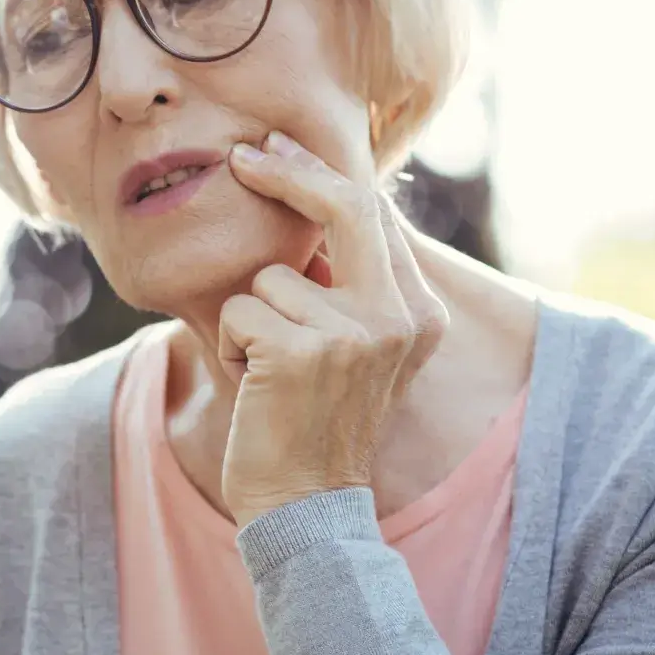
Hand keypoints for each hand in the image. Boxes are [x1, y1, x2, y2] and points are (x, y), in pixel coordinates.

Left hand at [219, 130, 448, 527]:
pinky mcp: (302, 351)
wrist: (307, 505)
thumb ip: (357, 285)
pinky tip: (257, 386)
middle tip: (243, 155)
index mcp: (420, 314)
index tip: (280, 149)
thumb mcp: (361, 351)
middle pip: (347, 207)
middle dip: (289, 172)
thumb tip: (326, 195)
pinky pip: (241, 309)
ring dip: (253, 318)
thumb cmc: (318, 421)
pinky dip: (234, 344)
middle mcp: (399, 318)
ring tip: (272, 370)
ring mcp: (355, 333)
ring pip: (271, 277)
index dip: (324, 175)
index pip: (377, 218)